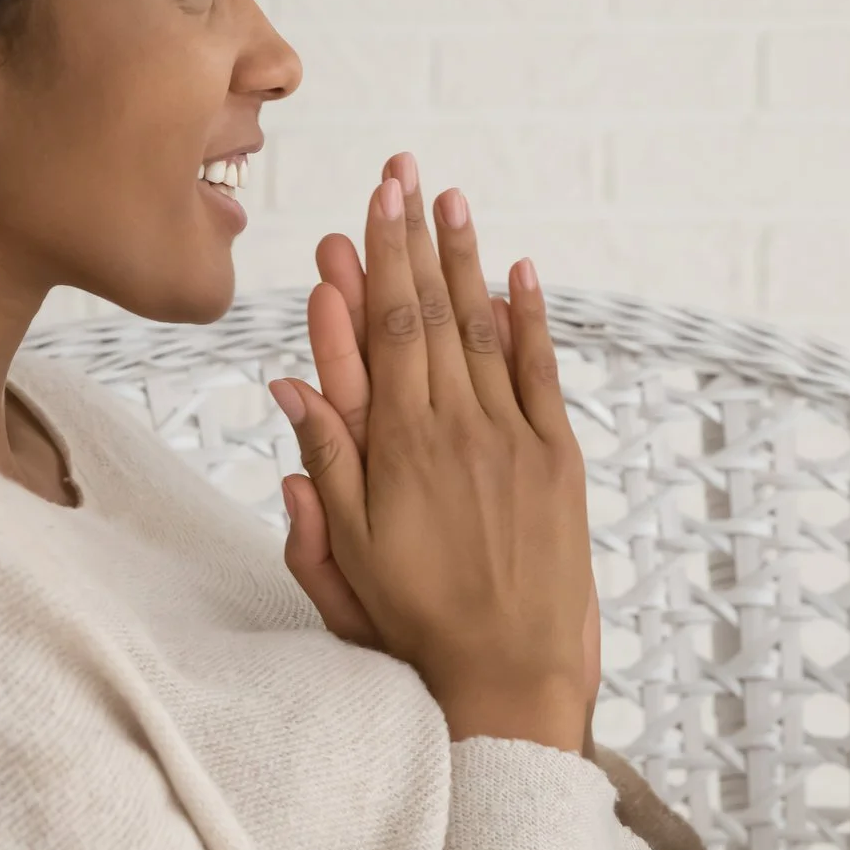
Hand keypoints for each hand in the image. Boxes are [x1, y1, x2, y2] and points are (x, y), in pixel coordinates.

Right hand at [270, 163, 597, 751]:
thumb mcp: (347, 554)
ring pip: (485, 329)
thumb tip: (290, 386)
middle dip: (416, 238)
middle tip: (405, 173)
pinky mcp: (558, 460)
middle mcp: (457, 428)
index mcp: (400, 446)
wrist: (510, 676)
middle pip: (433, 312)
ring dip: (467, 260)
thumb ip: (325, 463)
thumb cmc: (414, 624)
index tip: (371, 205)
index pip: (386, 328)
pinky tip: (518, 272)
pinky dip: (531, 319)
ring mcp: (513, 439)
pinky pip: (541, 373)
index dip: (379, 260)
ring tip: (454, 201)